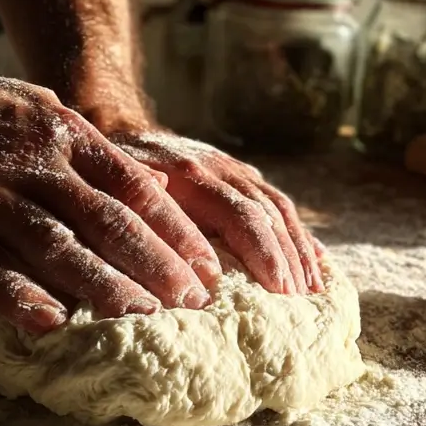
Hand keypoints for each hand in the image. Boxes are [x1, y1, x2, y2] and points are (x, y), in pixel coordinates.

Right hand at [0, 56, 223, 332]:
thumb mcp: (43, 111)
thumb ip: (91, 152)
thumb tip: (153, 188)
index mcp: (65, 134)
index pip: (137, 189)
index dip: (177, 231)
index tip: (209, 267)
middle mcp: (33, 162)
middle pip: (108, 220)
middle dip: (158, 264)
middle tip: (197, 302)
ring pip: (55, 245)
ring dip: (103, 284)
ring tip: (144, 314)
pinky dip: (19, 295)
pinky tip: (53, 322)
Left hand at [108, 131, 322, 294]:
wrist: (120, 123)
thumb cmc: (109, 171)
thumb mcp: (111, 189)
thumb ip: (138, 213)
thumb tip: (167, 249)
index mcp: (191, 175)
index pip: (241, 216)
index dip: (264, 254)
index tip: (279, 291)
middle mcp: (220, 168)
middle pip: (267, 215)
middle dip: (287, 260)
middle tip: (301, 302)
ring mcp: (235, 170)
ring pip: (278, 209)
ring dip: (298, 250)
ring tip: (314, 291)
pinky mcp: (242, 176)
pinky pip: (277, 203)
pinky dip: (298, 234)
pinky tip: (316, 260)